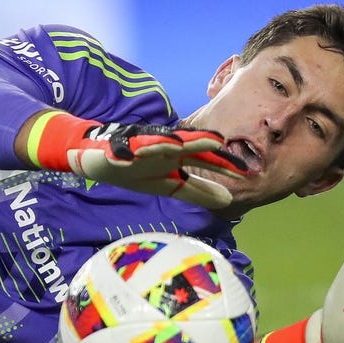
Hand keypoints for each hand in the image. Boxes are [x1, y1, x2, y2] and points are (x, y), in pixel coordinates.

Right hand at [29, 112, 246, 208]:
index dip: (225, 164)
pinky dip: (129, 151)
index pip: (206, 160)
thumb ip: (198, 190)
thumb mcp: (169, 184)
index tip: (248, 172)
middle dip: (203, 144)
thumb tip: (229, 200)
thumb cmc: (137, 169)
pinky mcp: (116, 149)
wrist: (95, 157)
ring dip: (170, 141)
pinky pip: (123, 149)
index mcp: (177, 157)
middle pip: (186, 144)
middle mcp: (163, 147)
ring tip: (184, 143)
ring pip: (158, 141)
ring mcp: (140, 146)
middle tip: (221, 144)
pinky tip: (135, 154)